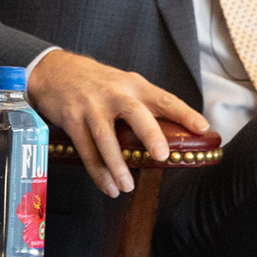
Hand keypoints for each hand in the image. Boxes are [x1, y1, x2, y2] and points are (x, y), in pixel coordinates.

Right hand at [26, 50, 205, 195]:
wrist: (53, 70)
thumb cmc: (96, 82)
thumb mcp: (122, 84)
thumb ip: (144, 104)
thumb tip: (174, 134)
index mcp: (134, 85)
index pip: (164, 99)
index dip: (184, 113)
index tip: (203, 128)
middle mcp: (113, 93)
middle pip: (134, 114)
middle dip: (149, 134)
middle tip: (161, 155)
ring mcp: (91, 106)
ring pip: (106, 138)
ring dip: (117, 165)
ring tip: (127, 186)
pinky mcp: (72, 119)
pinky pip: (85, 149)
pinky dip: (97, 171)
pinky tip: (106, 185)